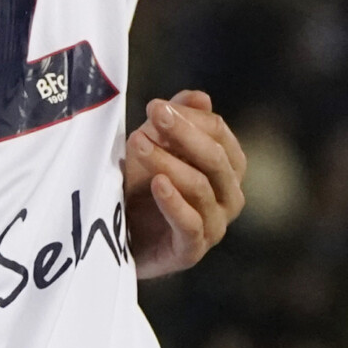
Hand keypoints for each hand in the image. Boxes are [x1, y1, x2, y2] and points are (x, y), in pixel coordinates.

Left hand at [124, 90, 246, 279]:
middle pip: (216, 158)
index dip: (190, 117)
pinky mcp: (192, 250)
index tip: (155, 105)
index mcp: (227, 168)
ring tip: (138, 144)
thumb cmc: (140, 188)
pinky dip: (175, 202)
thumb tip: (201, 97)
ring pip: (201, 187)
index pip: (220, 134)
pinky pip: (191, 224)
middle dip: (183, 133)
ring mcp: (214, 225)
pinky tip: (158, 183)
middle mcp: (229, 196)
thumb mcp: (153, 148)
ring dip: (168, 161)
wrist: (117, 238)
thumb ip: (177, 122)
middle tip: (152, 115)